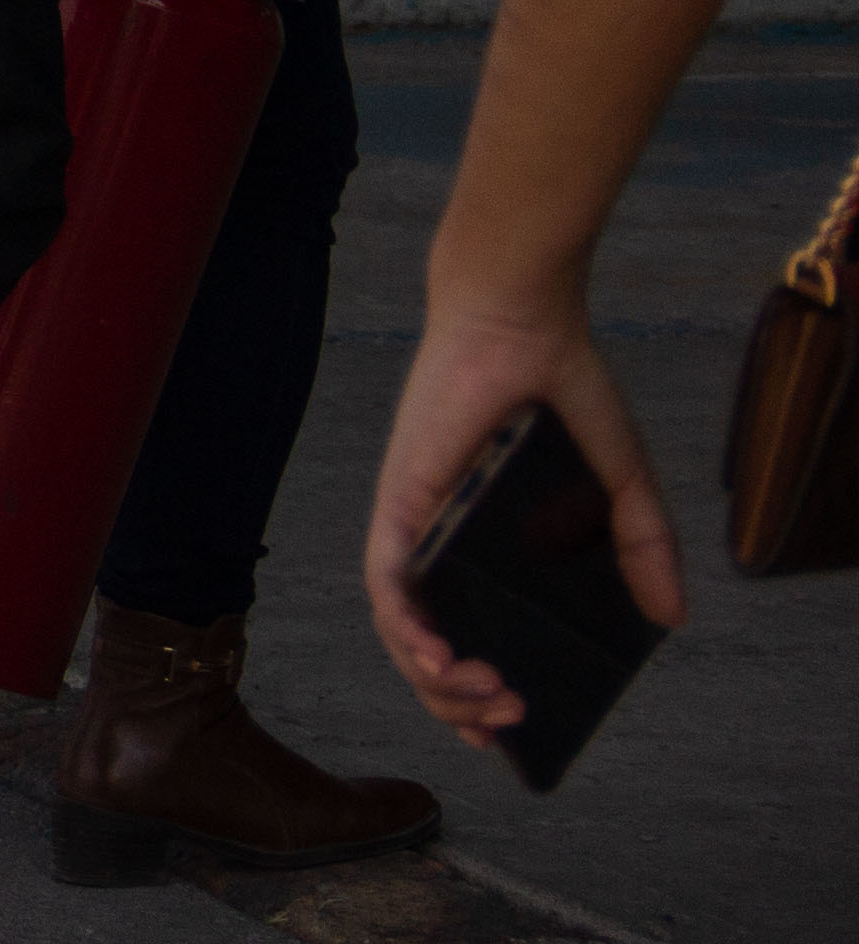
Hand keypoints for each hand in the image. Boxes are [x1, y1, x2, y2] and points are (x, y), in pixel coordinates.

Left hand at [366, 297, 684, 748]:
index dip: (475, 694)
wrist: (522, 325)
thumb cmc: (562, 394)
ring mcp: (415, 526)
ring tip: (487, 704)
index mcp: (486, 547)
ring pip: (402, 629)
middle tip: (509, 723)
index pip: (468, 635)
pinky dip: (406, 628)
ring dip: (436, 680)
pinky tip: (436, 661)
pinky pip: (387, 582)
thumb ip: (642, 546)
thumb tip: (671, 618)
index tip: (511, 733)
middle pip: (429, 648)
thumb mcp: (620, 482)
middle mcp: (442, 544)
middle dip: (461, 702)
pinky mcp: (399, 503)